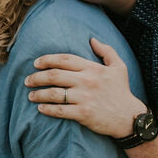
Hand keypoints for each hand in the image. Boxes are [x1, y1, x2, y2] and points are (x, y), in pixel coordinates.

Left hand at [25, 37, 145, 138]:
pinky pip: (59, 110)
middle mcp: (87, 81)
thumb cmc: (122, 91)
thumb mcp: (119, 67)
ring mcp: (84, 97)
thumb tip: (92, 39)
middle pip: (54, 75)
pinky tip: (40, 108)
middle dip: (37, 77)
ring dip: (38, 94)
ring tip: (31, 95)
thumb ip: (107, 51)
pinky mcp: (83, 113)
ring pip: (54, 93)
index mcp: (93, 68)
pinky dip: (47, 109)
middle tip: (27, 80)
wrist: (129, 117)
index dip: (47, 59)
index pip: (64, 59)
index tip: (36, 63)